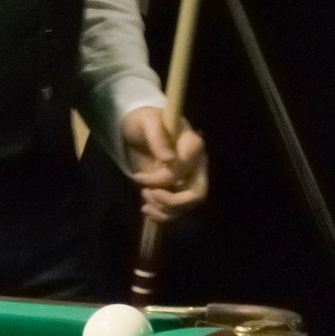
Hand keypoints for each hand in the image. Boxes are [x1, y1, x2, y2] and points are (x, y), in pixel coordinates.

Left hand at [120, 106, 206, 220]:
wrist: (140, 127)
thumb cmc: (145, 120)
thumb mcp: (148, 122)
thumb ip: (158, 138)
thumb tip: (169, 160)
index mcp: (193, 145)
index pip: (183, 171)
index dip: (160, 178)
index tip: (138, 176)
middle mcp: (197, 164)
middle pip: (197, 194)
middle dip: (172, 202)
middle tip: (147, 195)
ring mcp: (190, 178)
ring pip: (188, 205)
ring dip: (166, 210)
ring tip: (145, 204)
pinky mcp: (179, 188)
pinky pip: (179, 209)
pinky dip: (164, 215)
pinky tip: (148, 210)